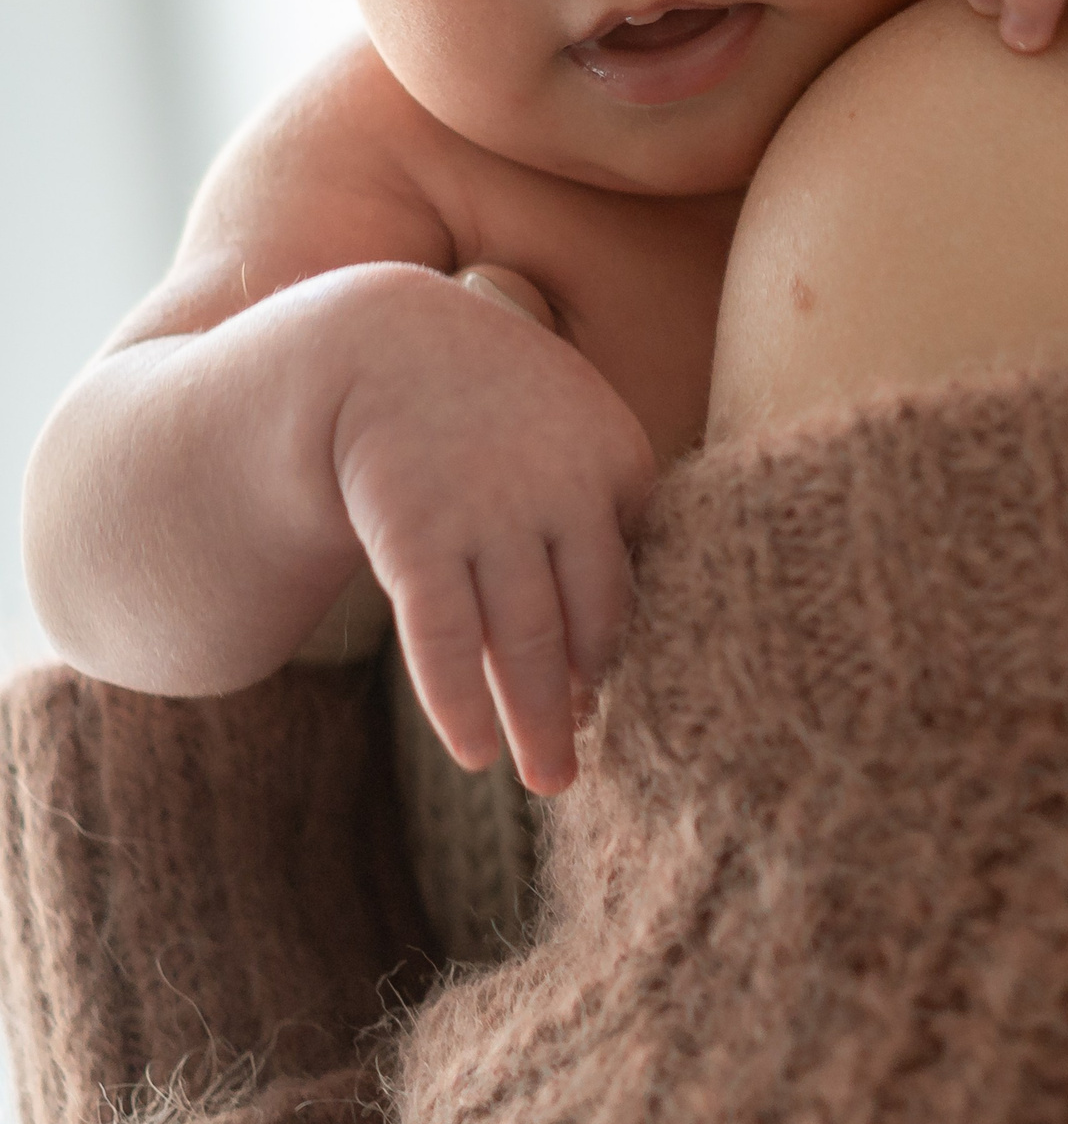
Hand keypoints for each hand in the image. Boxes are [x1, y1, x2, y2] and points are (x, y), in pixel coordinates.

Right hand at [325, 266, 654, 794]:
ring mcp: (490, 511)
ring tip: (548, 782)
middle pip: (589, 620)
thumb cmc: (488, 399)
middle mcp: (563, 488)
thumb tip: (622, 612)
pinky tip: (473, 752)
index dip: (620, 644)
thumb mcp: (569, 421)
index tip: (608, 695)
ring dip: (533, 721)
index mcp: (617, 458)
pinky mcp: (416, 531)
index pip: (633, 575)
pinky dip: (458, 700)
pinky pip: (442, 635)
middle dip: (586, 700)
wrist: (377, 341)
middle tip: (584, 766)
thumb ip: (603, 498)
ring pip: (520, 640)